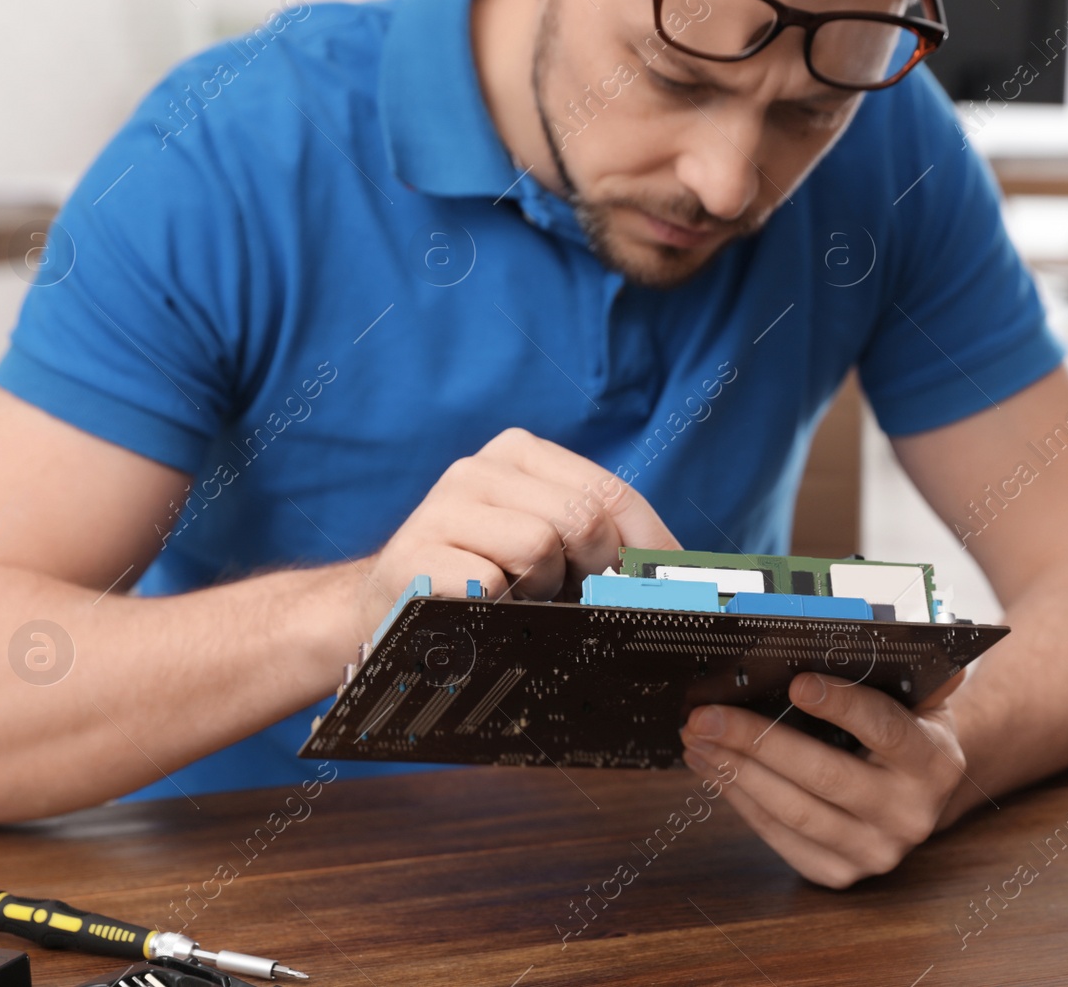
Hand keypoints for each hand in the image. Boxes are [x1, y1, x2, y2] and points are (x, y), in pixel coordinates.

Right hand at [368, 427, 679, 602]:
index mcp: (522, 456)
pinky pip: (492, 584)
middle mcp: (480, 467)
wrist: (383, 611)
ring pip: (541, 546)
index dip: (653, 546)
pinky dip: (497, 609)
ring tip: (514, 598)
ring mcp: (443, 506)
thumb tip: (683, 575)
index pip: (613, 493)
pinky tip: (479, 609)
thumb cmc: (483, 581)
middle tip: (567, 596)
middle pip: (584, 518)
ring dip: (540, 592)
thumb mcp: (543, 547)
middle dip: (592, 572)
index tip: (679, 588)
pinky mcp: (415, 553)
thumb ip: (601, 543)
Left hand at [680, 671, 967, 888]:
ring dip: (735, 771)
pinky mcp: (839, 872)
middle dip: (757, 741)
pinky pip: (778, 835)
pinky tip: (713, 768)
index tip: (797, 683)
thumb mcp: (912, 695)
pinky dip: (739, 798)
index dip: (841, 706)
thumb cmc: (905, 727)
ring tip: (697, 738)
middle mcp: (910, 814)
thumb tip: (833, 636)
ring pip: (793, 811)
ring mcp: (874, 850)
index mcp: (934, 761)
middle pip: (825, 775)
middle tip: (707, 715)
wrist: (920, 793)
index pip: (885, 730)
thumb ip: (888, 668)